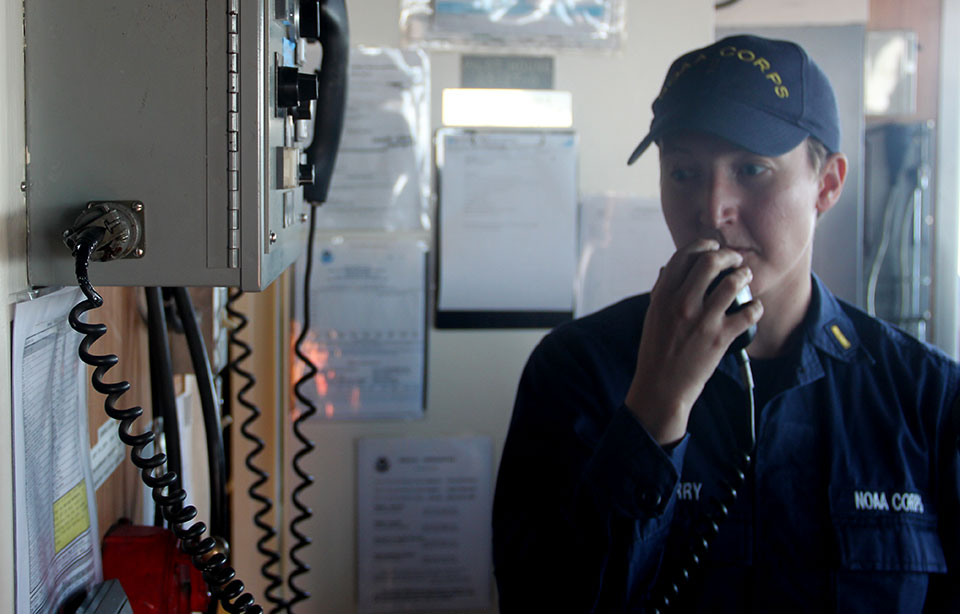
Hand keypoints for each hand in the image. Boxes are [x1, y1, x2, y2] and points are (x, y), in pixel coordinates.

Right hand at [624, 239, 762, 444]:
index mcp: (662, 296)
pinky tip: (755, 306)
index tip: (713, 246)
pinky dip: (756, 306)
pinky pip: (748, 312)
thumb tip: (667, 268)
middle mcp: (681, 303)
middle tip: (736, 260)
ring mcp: (702, 320)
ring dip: (744, 275)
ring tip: (746, 276)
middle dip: (728, 255)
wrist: (661, 387)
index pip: (683, 255)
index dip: (702, 244)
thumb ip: (660, 291)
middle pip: (710, 261)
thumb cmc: (656, 352)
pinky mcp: (720, 338)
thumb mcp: (652, 316)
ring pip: (732, 283)